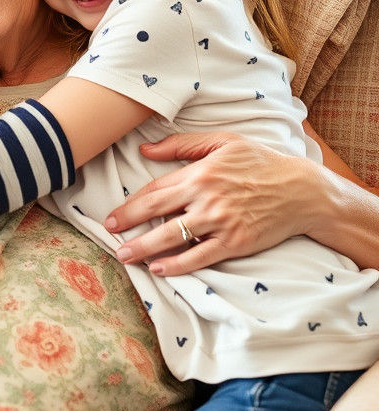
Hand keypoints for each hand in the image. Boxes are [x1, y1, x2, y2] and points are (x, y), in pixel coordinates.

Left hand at [105, 132, 313, 275]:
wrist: (302, 191)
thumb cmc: (261, 162)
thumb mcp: (223, 142)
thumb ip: (182, 144)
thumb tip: (145, 149)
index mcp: (200, 172)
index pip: (155, 190)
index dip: (131, 205)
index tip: (113, 217)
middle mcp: (206, 197)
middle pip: (157, 213)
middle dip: (129, 225)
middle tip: (109, 236)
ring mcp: (220, 222)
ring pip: (173, 237)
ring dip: (144, 248)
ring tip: (125, 256)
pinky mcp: (235, 243)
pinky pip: (199, 257)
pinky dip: (177, 264)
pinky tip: (159, 268)